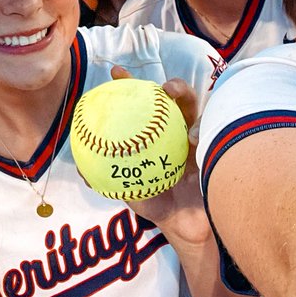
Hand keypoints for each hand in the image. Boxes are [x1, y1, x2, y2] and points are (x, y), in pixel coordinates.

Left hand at [110, 66, 211, 246]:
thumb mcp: (125, 188)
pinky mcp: (214, 148)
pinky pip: (209, 135)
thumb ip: (105, 177)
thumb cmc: (154, 201)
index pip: (142, 103)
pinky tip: (194, 140)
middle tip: (162, 85)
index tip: (117, 72)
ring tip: (177, 97)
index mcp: (153, 134)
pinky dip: (200, 134)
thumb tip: (81, 169)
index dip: (129, 84)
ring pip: (194, 108)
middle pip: (175, 99)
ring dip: (186, 96)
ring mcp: (196, 137)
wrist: (182, 223)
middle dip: (171, 84)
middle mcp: (175, 130)